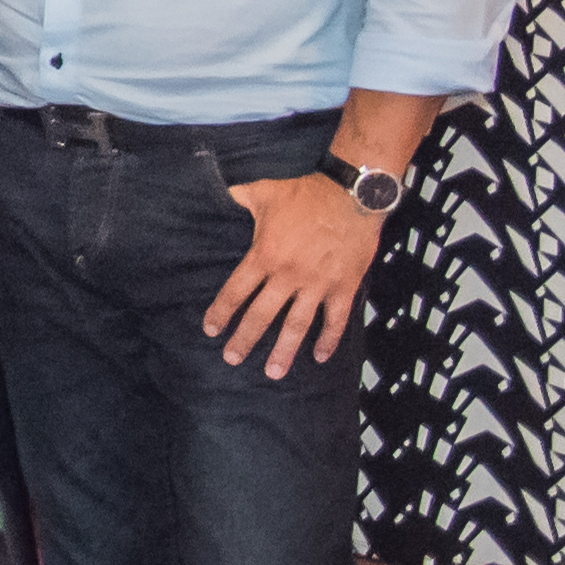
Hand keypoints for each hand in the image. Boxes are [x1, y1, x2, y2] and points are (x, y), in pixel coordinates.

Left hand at [207, 170, 388, 377]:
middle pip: (261, 315)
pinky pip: (336, 319)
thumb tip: (217, 193)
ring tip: (273, 373)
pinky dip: (329, 340)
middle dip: (245, 340)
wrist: (353, 194)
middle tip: (232, 358)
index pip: (236, 291)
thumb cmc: (306, 192)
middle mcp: (288, 275)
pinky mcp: (344, 286)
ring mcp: (318, 284)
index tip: (211, 330)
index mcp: (264, 255)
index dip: (221, 312)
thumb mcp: (264, 191)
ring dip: (284, 351)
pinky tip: (321, 356)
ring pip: (297, 325)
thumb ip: (238, 197)